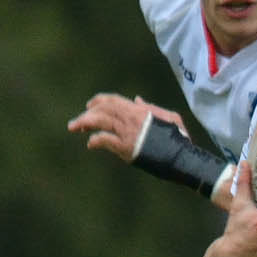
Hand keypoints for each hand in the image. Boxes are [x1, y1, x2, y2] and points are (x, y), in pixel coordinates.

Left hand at [66, 93, 180, 162]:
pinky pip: (104, 140)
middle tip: (77, 122)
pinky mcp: (126, 148)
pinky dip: (95, 140)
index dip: (99, 101)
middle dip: (87, 113)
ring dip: (84, 123)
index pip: (113, 100)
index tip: (89, 105)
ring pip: (99, 121)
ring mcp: (127, 133)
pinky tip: (90, 144)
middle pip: (102, 109)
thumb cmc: (179, 139)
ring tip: (75, 128)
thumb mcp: (170, 118)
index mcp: (140, 110)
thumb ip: (152, 107)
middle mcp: (131, 118)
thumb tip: (136, 99)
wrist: (182, 158)